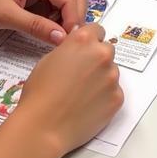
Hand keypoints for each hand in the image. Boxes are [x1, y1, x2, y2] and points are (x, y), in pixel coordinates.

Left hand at [0, 0, 87, 42]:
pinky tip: (49, 34)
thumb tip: (62, 38)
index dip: (73, 21)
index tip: (68, 43)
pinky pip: (57, 7)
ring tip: (58, 39)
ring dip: (68, 19)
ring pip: (70, 1)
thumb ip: (35, 26)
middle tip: (67, 40)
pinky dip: (58, 20)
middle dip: (76, 16)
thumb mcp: (6, 15)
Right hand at [15, 23, 122, 156]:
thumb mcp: (49, 59)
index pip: (97, 30)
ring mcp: (112, 76)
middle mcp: (102, 54)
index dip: (89, 42)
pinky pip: (114, 92)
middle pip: (106, 50)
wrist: (43, 127)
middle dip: (96, 59)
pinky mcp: (117, 98)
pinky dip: (105, 97)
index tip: (84, 52)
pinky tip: (88, 106)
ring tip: (82, 95)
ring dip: (101, 78)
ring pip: (111, 72)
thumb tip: (79, 48)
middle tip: (82, 76)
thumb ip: (70, 49)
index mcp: (84, 40)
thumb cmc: (39, 93)